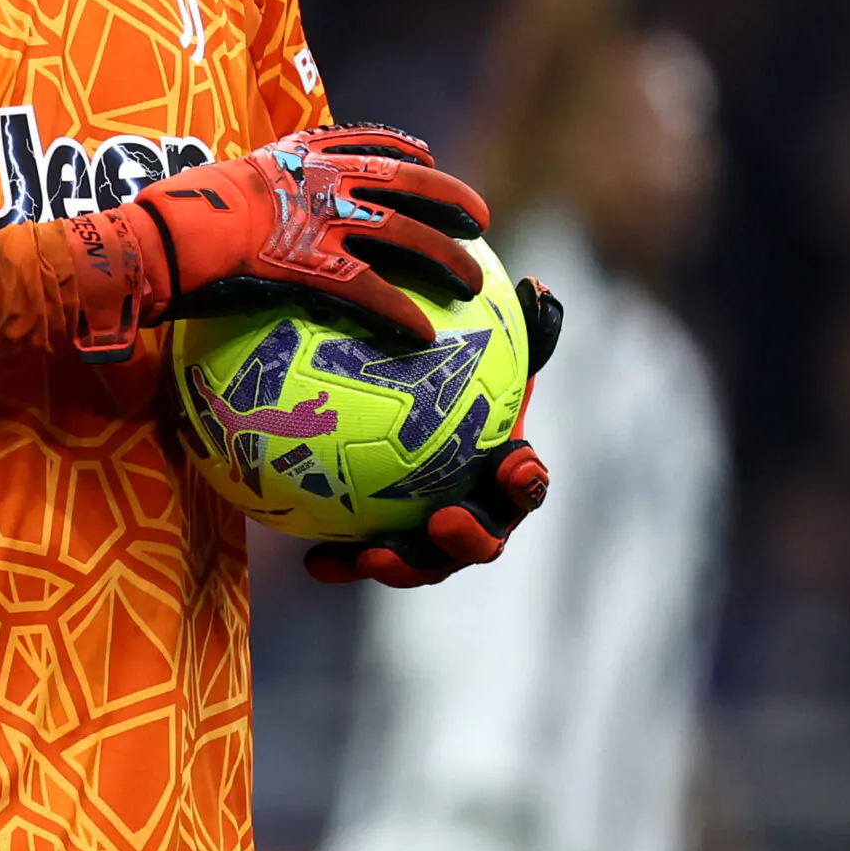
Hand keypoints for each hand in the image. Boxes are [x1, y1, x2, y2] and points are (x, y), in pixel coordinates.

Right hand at [60, 122, 489, 358]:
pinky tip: (424, 333)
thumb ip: (244, 201)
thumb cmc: (169, 222)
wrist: (152, 239)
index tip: (429, 160)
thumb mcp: (214, 190)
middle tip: (479, 219)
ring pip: (402, 234)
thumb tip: (239, 226)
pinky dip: (401, 310)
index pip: (362, 141)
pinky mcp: (309, 263)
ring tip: (472, 284)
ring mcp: (317, 219)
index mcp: (295, 156)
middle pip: (403, 182)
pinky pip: (369, 290)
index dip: (402, 150)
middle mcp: (317, 179)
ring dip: (444, 258)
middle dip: (448, 199)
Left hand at [305, 274, 563, 585]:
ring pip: (424, 561)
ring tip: (371, 556)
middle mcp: (472, 510)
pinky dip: (345, 564)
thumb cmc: (452, 371)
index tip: (515, 467)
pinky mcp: (383, 544)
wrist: (395, 409)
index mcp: (501, 471)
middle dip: (469, 540)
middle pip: (483, 539)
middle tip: (443, 520)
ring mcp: (427, 535)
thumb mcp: (480, 342)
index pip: (525, 483)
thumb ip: (510, 322)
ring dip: (403, 564)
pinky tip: (314, 561)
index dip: (526, 482)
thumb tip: (536, 286)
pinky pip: (365, 559)